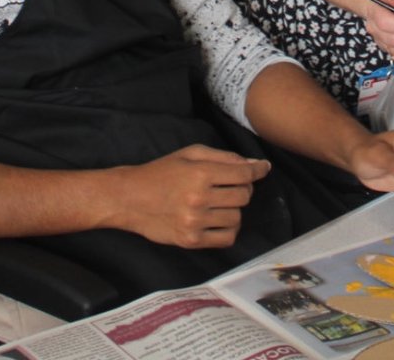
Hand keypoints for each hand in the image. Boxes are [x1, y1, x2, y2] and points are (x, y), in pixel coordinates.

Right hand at [108, 144, 270, 248]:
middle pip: (244, 196)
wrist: (130, 198)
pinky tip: (218, 220)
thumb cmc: (162, 171)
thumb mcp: (192, 154)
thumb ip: (225, 157)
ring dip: (234, 209)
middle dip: (243, 188)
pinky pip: (226, 239)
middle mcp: (199, 199)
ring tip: (220, 203)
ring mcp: (195, 222)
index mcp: (201, 174)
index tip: (263, 169)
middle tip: (230, 185)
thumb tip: (255, 166)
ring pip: (237, 217)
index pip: (244, 175)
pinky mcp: (190, 240)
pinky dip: (229, 229)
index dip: (258, 171)